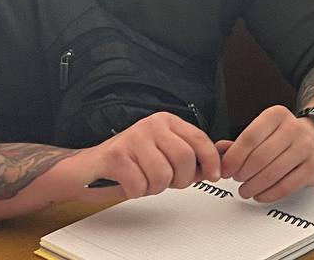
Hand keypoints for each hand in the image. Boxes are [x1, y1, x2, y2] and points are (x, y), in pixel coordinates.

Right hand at [70, 112, 220, 199]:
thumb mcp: (165, 153)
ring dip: (155, 188)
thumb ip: (194, 155)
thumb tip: (225, 154)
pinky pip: (141, 185)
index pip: (199, 139)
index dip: (211, 160)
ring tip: (145, 181)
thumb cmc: (130, 161)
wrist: (88, 166)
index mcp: (166, 121)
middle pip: (184, 159)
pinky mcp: (116, 156)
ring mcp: (133, 138)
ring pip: (163, 176)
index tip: (214, 175)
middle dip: (181, 180)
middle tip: (168, 182)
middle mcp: (151, 125)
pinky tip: (130, 182)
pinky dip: (137, 192)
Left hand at [218, 105, 313, 201]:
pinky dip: (268, 194)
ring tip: (246, 189)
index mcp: (277, 115)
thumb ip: (239, 142)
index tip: (225, 169)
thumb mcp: (264, 130)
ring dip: (252, 187)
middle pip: (259, 158)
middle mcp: (294, 128)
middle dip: (242, 174)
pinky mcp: (313, 168)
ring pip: (271, 174)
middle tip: (236, 180)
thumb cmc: (286, 136)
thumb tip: (218, 152)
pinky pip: (285, 187)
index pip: (250, 138)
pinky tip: (260, 194)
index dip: (234, 158)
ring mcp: (306, 148)